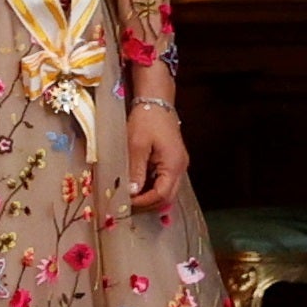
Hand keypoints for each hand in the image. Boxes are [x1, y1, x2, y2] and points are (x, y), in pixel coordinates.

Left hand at [124, 97, 190, 215]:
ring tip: (128, 197)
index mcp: (174, 165)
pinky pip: (162, 180)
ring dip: (148, 196)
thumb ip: (136, 169)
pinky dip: (150, 186)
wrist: (156, 102)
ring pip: (165, 190)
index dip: (144, 202)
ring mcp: (176, 165)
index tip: (126, 204)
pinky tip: (135, 186)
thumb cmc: (147, 120)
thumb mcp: (137, 145)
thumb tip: (133, 192)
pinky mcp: (171, 161)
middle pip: (167, 196)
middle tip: (127, 205)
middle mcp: (179, 168)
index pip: (162, 194)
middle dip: (148, 203)